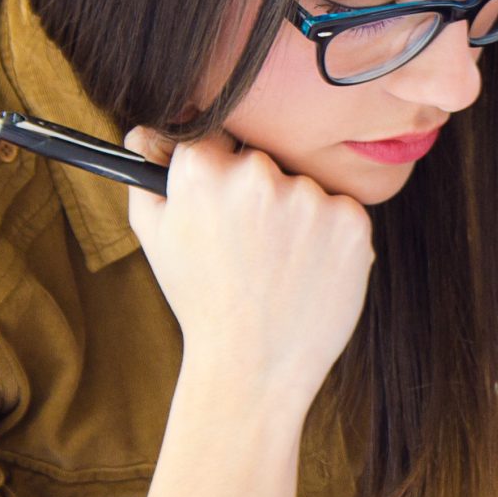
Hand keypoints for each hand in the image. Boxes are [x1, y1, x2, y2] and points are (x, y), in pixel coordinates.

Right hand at [124, 128, 372, 409]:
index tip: (225, 204)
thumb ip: (148, 172)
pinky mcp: (352, 222)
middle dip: (260, 195)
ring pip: (305, 189)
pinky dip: (331, 238)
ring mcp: (309, 197)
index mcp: (204, 170)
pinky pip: (341, 213)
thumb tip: (144, 130)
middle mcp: (258, 174)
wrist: (255, 366)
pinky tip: (309, 272)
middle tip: (253, 247)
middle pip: (264, 163)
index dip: (220, 174)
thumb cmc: (201, 300)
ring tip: (280, 267)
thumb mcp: (155, 235)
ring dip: (298, 217)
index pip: (217, 140)